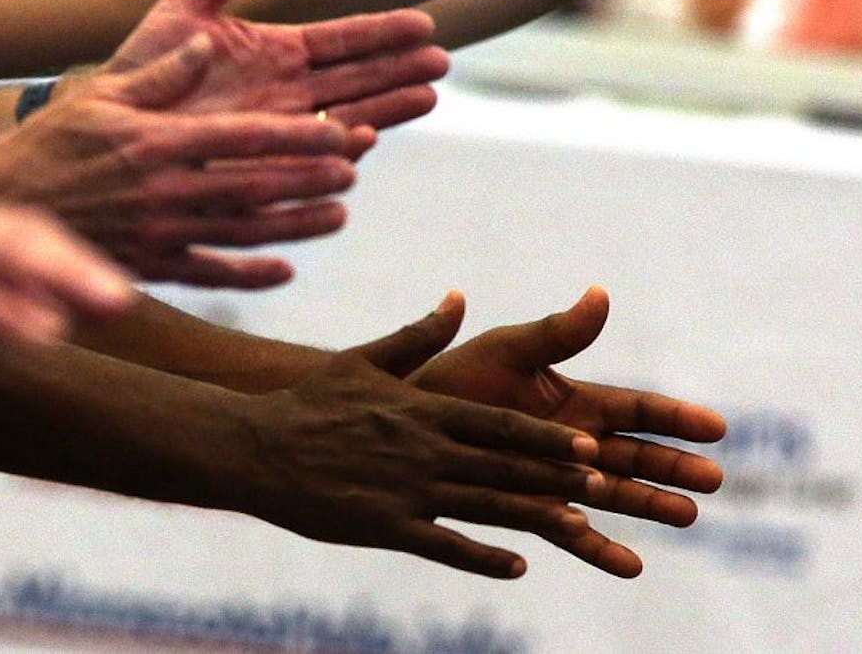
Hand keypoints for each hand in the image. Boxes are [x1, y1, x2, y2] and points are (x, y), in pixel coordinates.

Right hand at [0, 38, 355, 287]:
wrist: (4, 207)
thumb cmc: (54, 143)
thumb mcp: (103, 96)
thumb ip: (162, 75)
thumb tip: (207, 43)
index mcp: (158, 141)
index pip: (244, 137)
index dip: (299, 137)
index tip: (340, 132)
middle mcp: (166, 190)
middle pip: (256, 186)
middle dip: (310, 179)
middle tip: (353, 170)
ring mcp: (161, 233)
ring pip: (244, 232)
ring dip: (296, 225)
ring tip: (338, 215)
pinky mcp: (151, 266)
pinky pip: (210, 274)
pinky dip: (249, 274)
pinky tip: (284, 269)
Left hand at [101, 0, 451, 150]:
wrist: (110, 116)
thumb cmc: (146, 61)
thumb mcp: (186, 6)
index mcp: (279, 50)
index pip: (344, 39)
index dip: (384, 32)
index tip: (425, 23)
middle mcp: (289, 92)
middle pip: (359, 78)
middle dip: (400, 70)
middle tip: (441, 61)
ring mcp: (279, 128)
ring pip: (346, 116)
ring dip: (387, 109)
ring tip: (427, 97)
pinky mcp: (261, 162)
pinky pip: (306, 155)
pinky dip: (335, 146)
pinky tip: (362, 138)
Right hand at [236, 350, 603, 578]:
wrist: (255, 446)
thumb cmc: (310, 402)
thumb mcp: (364, 359)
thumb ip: (419, 334)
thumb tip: (458, 297)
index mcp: (422, 409)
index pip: (499, 423)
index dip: (547, 436)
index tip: (590, 443)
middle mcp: (423, 449)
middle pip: (503, 464)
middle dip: (556, 475)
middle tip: (606, 483)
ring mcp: (406, 490)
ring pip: (484, 505)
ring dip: (534, 514)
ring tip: (579, 524)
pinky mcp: (385, 526)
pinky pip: (445, 544)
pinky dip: (483, 556)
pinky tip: (517, 565)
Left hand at [357, 287, 725, 577]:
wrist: (405, 423)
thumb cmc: (452, 378)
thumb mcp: (506, 351)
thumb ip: (556, 334)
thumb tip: (600, 293)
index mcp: (573, 399)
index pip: (634, 409)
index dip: (673, 418)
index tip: (715, 426)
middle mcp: (571, 442)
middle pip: (635, 455)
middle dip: (674, 466)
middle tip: (716, 480)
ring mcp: (554, 477)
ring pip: (613, 494)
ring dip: (650, 506)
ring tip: (688, 515)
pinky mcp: (529, 509)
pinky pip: (570, 532)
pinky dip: (598, 548)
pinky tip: (631, 566)